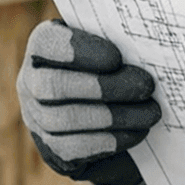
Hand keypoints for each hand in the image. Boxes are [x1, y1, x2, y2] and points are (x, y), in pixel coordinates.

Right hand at [17, 19, 161, 184]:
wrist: (117, 108)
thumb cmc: (122, 63)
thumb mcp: (119, 43)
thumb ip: (124, 37)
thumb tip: (153, 39)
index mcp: (45, 45)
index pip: (47, 41)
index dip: (78, 50)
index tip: (117, 57)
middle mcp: (32, 80)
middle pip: (54, 86)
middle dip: (103, 88)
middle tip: (146, 86)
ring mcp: (37, 117)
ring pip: (64, 120)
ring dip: (114, 117)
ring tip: (152, 112)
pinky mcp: (51, 148)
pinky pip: (73, 148)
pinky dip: (109, 140)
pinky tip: (138, 132)